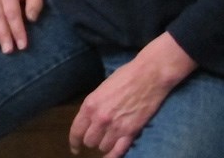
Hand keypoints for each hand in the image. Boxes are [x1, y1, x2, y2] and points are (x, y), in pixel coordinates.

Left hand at [68, 32, 195, 156]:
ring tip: (110, 139)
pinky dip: (113, 156)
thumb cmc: (125, 76)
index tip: (75, 148)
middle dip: (93, 140)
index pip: (76, 131)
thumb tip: (90, 119)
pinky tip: (111, 157)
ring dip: (105, 144)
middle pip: (89, 141)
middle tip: (98, 136)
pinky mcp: (131, 132)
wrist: (149, 75)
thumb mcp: (101, 89)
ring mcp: (116, 127)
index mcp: (90, 105)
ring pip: (103, 147)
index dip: (74, 142)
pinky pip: (118, 152)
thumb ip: (94, 106)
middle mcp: (100, 119)